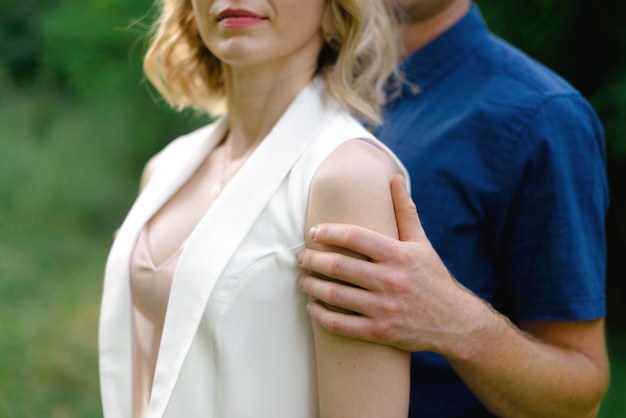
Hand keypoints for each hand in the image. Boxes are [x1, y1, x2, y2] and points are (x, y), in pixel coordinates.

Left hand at [298, 175, 485, 352]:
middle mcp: (390, 280)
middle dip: (313, 260)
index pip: (355, 236)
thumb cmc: (433, 278)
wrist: (455, 323)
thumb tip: (394, 178)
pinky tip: (312, 307)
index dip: (328, 232)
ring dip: (312, 287)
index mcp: (399, 255)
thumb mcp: (422, 243)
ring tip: (303, 280)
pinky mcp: (380, 332)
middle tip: (302, 257)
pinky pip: (341, 325)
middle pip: (339, 266)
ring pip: (335, 295)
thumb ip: (405, 211)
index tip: (313, 232)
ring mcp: (384, 308)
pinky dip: (321, 316)